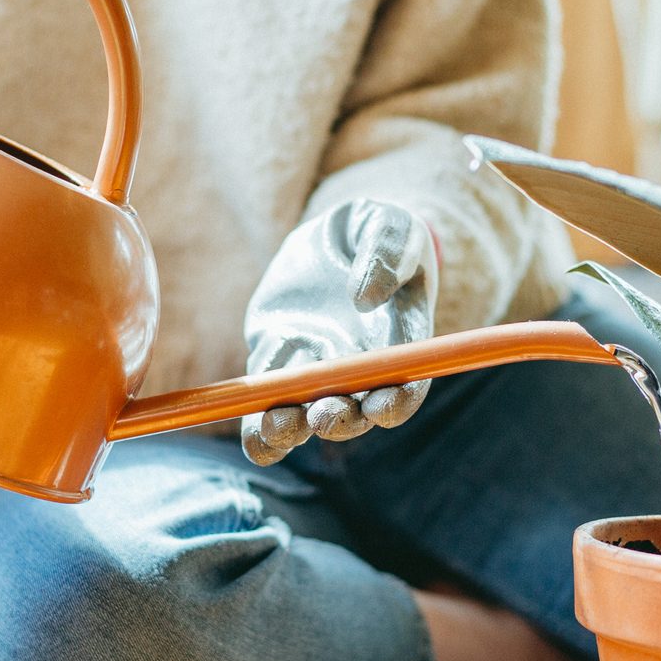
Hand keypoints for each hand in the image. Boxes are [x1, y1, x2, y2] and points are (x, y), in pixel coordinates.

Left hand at [240, 200, 437, 466]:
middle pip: (352, 413)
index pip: (404, 388)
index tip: (381, 404)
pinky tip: (256, 435)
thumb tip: (363, 298)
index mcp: (397, 345)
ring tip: (280, 423)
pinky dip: (259, 428)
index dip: (395, 403)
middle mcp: (357, 369)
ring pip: (305, 417)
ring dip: (293, 429)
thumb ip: (386, 255)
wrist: (331, 234)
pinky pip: (265, 404)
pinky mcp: (274, 361)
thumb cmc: (374, 229)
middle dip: (340, 419)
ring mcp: (313, 369)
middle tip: (325, 414)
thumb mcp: (387, 226)